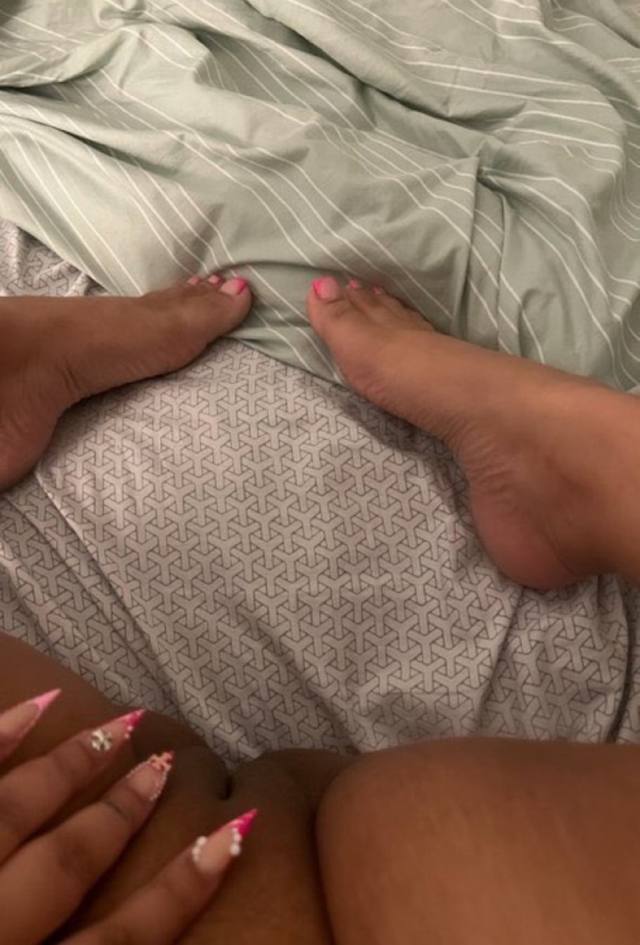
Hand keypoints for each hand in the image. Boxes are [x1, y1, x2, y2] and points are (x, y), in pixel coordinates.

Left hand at [0, 690, 256, 943]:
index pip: (125, 940)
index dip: (181, 890)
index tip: (236, 833)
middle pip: (70, 862)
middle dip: (122, 812)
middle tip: (167, 764)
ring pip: (15, 810)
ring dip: (71, 765)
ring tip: (121, 725)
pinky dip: (1, 738)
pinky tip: (39, 703)